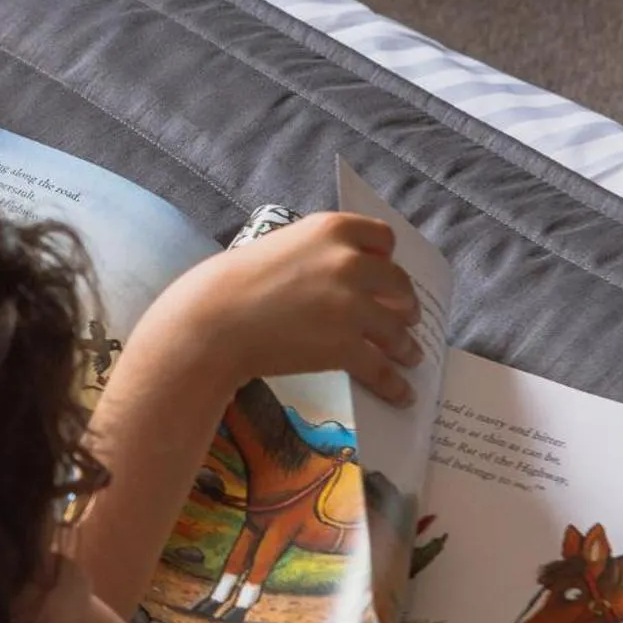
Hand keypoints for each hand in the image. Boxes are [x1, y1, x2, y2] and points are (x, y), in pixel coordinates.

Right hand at [170, 212, 422, 404]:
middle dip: (404, 303)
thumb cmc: (232, 286)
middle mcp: (350, 262)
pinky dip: (394, 384)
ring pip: (395, 330)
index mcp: (332, 229)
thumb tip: (339, 282)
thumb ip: (314, 255)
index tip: (387, 275)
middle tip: (404, 317)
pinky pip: (381, 368)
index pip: (382, 238)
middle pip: (397, 283)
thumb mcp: (278, 248)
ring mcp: (352, 306)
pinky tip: (401, 393)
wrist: (212, 323)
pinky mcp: (346, 346)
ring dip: (406, 346)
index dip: (388, 259)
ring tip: (409, 357)